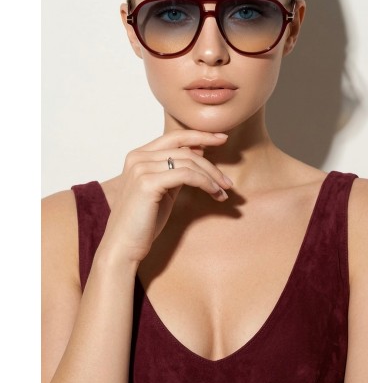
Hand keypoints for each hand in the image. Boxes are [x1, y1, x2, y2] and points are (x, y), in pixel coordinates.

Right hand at [99, 130, 231, 265]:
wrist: (123, 247)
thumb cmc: (143, 222)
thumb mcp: (162, 190)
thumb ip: (175, 171)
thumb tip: (199, 153)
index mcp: (138, 156)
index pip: (175, 137)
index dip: (200, 135)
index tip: (222, 138)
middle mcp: (137, 157)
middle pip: (185, 150)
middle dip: (211, 165)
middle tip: (228, 182)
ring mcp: (141, 168)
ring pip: (188, 162)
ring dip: (212, 177)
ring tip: (224, 192)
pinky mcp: (148, 183)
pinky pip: (186, 175)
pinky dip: (205, 182)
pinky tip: (214, 193)